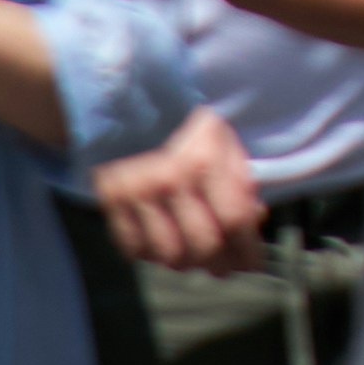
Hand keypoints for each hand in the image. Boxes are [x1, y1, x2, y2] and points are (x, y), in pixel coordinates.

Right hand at [94, 107, 269, 275]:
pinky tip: (159, 236)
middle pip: (202, 247)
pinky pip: (135, 249)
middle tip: (222, 262)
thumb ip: (242, 182)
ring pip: (169, 257)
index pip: (234, 221)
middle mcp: (168, 177)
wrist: (127, 101)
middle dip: (218, 263)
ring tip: (190, 248)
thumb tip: (255, 220)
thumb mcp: (223, 140)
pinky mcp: (109, 199)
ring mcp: (134, 189)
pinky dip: (149, 252)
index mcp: (202, 158)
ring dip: (184, 260)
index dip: (249, 249)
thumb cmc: (184, 123)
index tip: (252, 262)